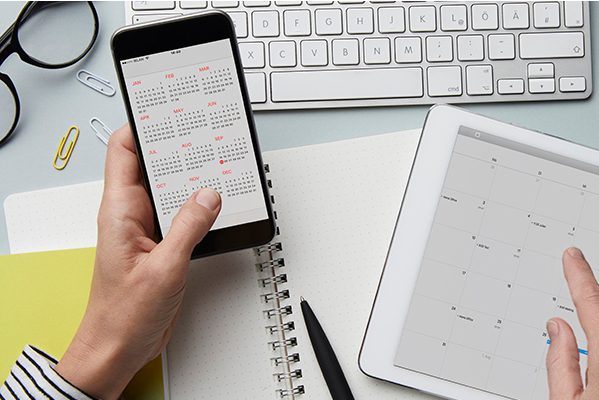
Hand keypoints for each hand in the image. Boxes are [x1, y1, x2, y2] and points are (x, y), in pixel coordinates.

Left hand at [54, 124, 221, 398]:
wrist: (120, 348)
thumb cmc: (122, 315)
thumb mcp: (162, 269)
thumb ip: (188, 228)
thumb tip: (208, 195)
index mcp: (119, 211)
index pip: (124, 151)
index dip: (143, 124)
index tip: (168, 108)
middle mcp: (131, 215)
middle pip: (154, 165)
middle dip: (179, 148)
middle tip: (205, 134)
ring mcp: (148, 229)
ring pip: (173, 190)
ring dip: (195, 180)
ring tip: (218, 166)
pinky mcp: (163, 245)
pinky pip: (184, 215)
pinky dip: (202, 207)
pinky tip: (219, 205)